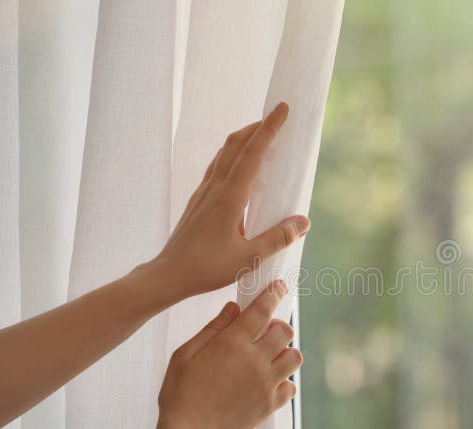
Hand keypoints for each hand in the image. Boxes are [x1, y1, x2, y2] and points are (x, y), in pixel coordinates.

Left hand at [151, 103, 309, 299]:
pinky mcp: (198, 201)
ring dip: (243, 139)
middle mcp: (215, 187)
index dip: (269, 128)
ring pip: (223, 153)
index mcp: (229, 196)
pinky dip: (232, 155)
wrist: (168, 275)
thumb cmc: (207, 268)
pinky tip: (238, 166)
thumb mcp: (250, 257)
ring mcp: (203, 192)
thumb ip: (278, 238)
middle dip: (257, 126)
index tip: (282, 108)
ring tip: (261, 136)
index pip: (253, 153)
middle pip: (235, 144)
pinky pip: (217, 167)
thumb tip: (304, 221)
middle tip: (276, 118)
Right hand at [156, 279, 302, 428]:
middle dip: (278, 326)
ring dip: (285, 352)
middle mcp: (255, 360)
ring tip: (269, 358)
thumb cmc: (180, 394)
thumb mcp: (185, 355)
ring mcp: (266, 383)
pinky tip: (268, 383)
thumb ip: (212, 329)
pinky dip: (285, 382)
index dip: (273, 294)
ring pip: (295, 357)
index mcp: (232, 343)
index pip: (262, 310)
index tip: (280, 288)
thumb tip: (233, 308)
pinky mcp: (270, 404)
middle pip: (286, 331)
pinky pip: (291, 387)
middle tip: (265, 332)